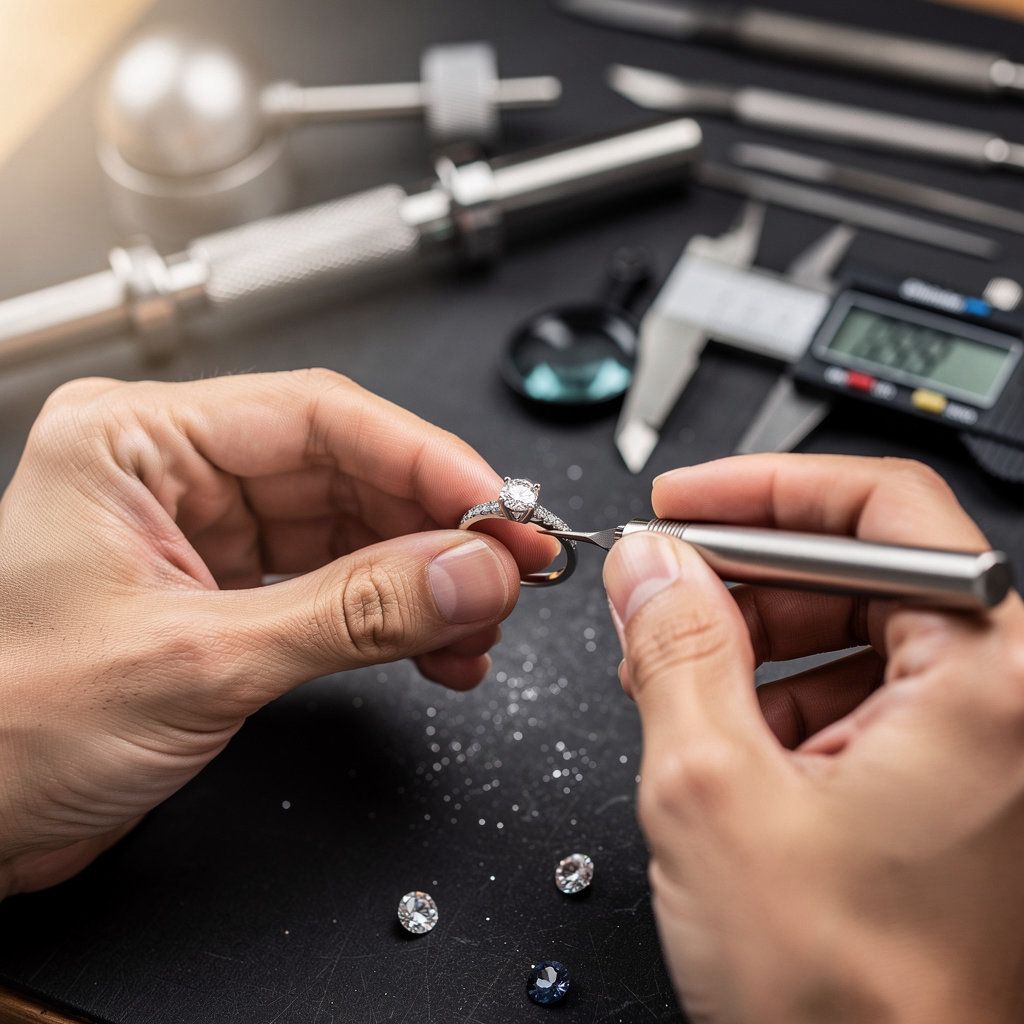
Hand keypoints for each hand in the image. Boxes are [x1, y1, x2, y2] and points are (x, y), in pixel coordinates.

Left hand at [0, 369, 551, 897]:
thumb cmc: (6, 726)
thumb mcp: (200, 660)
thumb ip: (352, 613)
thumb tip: (470, 573)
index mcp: (138, 441)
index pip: (317, 418)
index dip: (424, 459)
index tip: (497, 506)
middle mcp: (177, 473)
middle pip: (347, 472)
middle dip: (438, 526)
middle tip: (512, 565)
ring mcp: (208, 534)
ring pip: (354, 531)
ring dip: (427, 578)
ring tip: (483, 620)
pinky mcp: (231, 593)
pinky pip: (339, 585)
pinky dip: (396, 618)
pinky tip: (441, 649)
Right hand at [602, 454, 1023, 1023]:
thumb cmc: (850, 1002)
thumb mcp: (711, 790)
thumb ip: (672, 646)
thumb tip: (649, 565)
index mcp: (988, 676)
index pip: (879, 506)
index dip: (760, 491)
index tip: (683, 505)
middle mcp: (1008, 698)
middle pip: (863, 567)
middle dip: (743, 580)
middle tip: (659, 597)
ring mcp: (986, 743)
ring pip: (854, 631)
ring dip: (751, 643)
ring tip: (674, 681)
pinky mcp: (955, 782)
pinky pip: (862, 693)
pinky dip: (782, 697)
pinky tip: (723, 736)